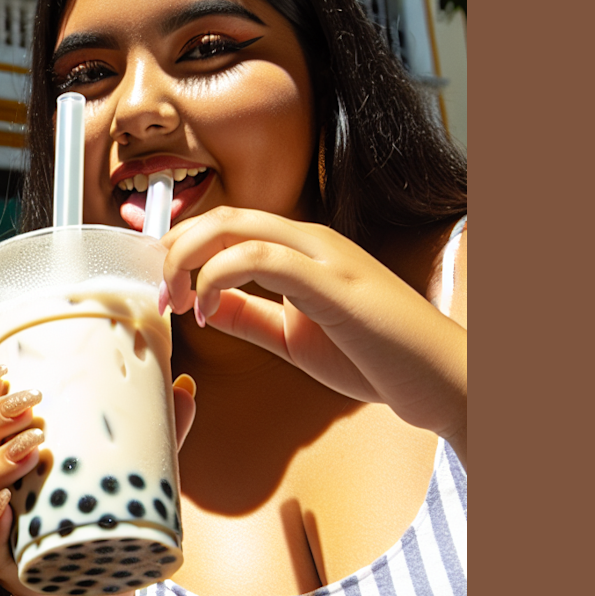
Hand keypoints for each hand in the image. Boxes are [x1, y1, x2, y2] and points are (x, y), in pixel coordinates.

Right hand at [0, 366, 195, 595]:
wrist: (110, 583)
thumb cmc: (107, 515)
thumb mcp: (127, 468)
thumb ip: (153, 431)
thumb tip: (186, 384)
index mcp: (3, 453)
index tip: (5, 374)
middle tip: (31, 408)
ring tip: (31, 448)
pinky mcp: (5, 567)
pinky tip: (7, 505)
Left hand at [159, 206, 465, 440]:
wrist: (440, 380)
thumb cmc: (377, 358)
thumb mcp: (293, 336)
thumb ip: (249, 316)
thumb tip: (201, 304)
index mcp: (300, 248)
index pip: (225, 223)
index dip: (179, 243)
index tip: (153, 280)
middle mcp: (310, 239)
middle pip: (221, 215)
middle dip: (173, 250)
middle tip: (157, 296)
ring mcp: (322, 255)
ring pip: (233, 226)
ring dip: (186, 261)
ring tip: (175, 304)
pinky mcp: (331, 281)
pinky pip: (259, 257)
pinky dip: (217, 277)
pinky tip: (207, 312)